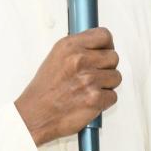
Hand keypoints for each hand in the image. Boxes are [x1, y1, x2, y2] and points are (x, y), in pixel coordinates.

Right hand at [15, 27, 120, 146]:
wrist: (35, 114)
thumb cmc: (44, 90)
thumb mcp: (56, 57)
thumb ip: (78, 49)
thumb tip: (98, 47)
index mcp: (70, 46)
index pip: (104, 36)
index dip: (107, 46)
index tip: (104, 52)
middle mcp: (80, 60)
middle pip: (113, 57)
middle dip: (106, 68)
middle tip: (94, 75)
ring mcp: (89, 79)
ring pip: (116, 77)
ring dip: (106, 85)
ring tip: (89, 89)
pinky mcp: (95, 98)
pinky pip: (113, 96)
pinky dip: (104, 101)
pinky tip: (89, 100)